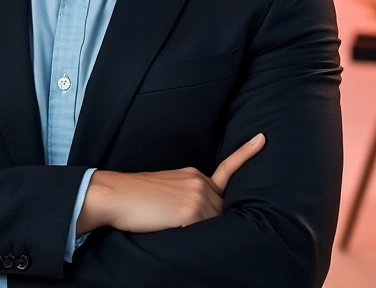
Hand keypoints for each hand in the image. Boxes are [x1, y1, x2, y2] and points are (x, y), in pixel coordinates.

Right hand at [77, 133, 264, 233]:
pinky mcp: (190, 212)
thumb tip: (203, 214)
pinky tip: (172, 228)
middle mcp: (199, 182)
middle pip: (221, 210)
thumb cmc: (136, 198)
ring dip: (198, 230)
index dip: (244, 156)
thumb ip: (189, 196)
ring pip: (214, 224)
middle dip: (209, 221)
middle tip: (177, 221)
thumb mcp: (167, 189)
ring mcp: (197, 196)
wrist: (114, 194)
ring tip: (169, 225)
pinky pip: (202, 232)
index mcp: (193, 174)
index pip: (226, 170)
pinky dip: (190, 235)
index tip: (261, 139)